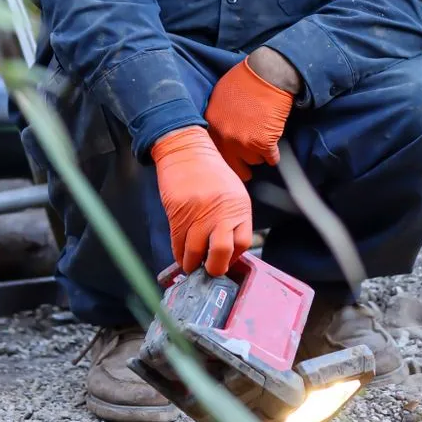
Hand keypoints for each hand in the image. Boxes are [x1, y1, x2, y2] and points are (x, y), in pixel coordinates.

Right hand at [151, 126, 251, 275]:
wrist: (186, 150)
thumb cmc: (210, 172)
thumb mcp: (232, 192)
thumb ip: (233, 219)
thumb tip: (228, 250)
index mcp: (239, 206)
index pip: (243, 243)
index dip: (233, 257)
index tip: (226, 261)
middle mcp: (221, 212)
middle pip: (220, 253)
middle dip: (214, 268)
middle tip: (209, 271)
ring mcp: (198, 213)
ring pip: (195, 252)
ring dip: (192, 264)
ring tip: (192, 265)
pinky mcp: (178, 213)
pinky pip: (178, 243)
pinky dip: (179, 254)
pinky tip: (181, 256)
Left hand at [204, 49, 298, 180]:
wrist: (269, 73)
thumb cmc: (247, 78)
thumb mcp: (220, 96)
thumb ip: (217, 118)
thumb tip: (219, 133)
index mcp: (211, 124)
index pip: (213, 152)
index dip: (225, 156)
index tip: (230, 161)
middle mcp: (224, 136)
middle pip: (231, 165)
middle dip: (241, 166)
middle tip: (247, 167)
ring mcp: (243, 141)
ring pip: (253, 161)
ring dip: (259, 155)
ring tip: (264, 143)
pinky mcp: (264, 143)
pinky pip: (271, 158)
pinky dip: (275, 155)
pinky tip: (275, 148)